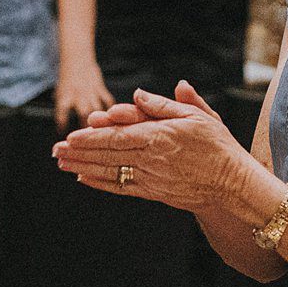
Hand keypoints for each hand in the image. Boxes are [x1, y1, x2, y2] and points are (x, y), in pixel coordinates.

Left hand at [51, 81, 247, 214]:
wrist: (232, 182)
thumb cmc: (217, 145)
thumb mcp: (198, 116)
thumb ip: (166, 105)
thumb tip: (137, 94)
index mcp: (161, 136)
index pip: (119, 135)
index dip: (93, 136)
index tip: (72, 135)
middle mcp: (152, 158)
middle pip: (108, 153)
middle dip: (80, 151)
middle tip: (55, 149)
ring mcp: (151, 177)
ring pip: (111, 171)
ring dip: (83, 167)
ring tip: (61, 162)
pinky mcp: (154, 192)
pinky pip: (122, 187)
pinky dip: (101, 183)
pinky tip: (83, 178)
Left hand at [53, 54, 113, 133]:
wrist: (77, 60)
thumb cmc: (66, 79)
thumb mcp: (59, 94)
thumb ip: (63, 109)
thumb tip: (61, 127)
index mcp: (65, 96)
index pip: (62, 114)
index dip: (62, 125)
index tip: (62, 134)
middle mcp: (79, 95)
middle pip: (84, 113)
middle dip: (87, 127)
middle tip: (88, 140)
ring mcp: (91, 92)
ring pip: (98, 108)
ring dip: (100, 121)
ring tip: (103, 134)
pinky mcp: (101, 90)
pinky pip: (108, 101)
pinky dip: (111, 111)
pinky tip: (114, 120)